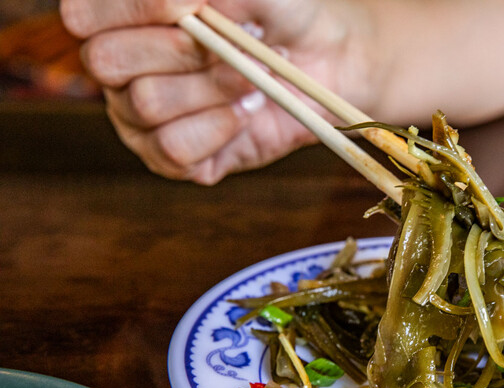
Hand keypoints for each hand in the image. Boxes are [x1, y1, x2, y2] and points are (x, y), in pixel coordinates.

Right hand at [60, 0, 369, 183]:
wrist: (325, 63)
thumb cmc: (279, 12)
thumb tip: (180, 3)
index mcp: (120, 18)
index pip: (82, 15)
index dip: (134, 9)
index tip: (192, 5)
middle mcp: (120, 70)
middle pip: (107, 61)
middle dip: (184, 50)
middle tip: (235, 45)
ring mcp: (140, 118)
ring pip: (147, 104)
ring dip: (215, 87)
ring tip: (254, 77)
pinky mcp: (173, 159)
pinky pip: (173, 150)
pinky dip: (220, 128)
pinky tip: (246, 113)